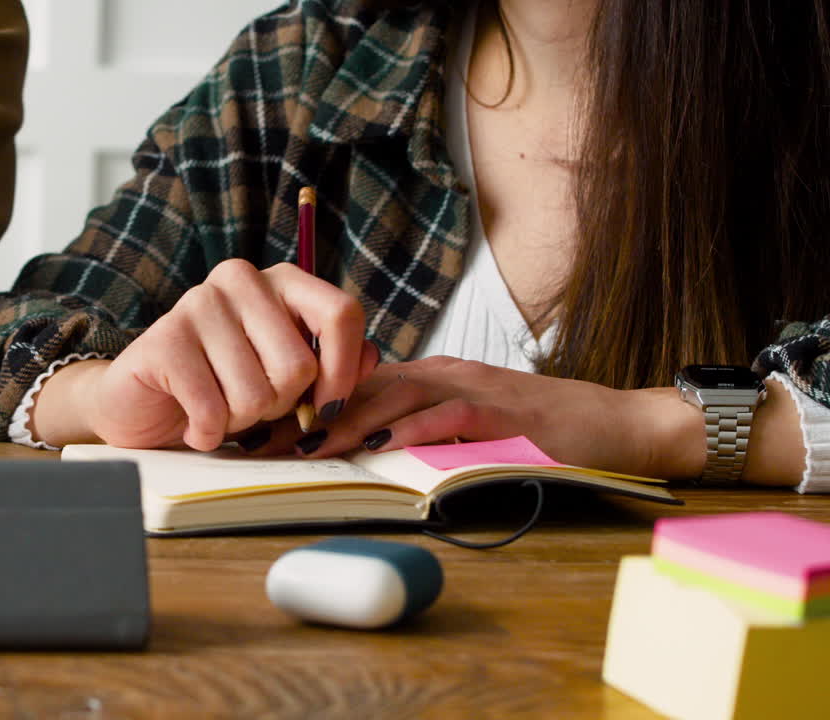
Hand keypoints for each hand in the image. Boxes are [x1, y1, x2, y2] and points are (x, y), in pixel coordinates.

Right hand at [33, 259, 377, 449]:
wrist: (141, 405)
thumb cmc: (222, 389)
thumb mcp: (286, 379)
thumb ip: (332, 366)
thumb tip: (370, 357)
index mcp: (280, 281)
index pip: (341, 313)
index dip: (343, 371)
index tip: (326, 406)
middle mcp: (240, 279)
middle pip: (299, 365)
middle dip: (280, 406)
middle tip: (250, 406)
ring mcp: (198, 303)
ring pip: (256, 393)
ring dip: (240, 422)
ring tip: (218, 409)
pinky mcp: (164, 340)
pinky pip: (212, 408)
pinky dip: (207, 433)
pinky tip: (194, 425)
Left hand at [281, 355, 704, 478]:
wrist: (611, 425)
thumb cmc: (533, 431)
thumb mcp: (463, 424)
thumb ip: (415, 427)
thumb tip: (355, 451)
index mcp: (430, 375)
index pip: (357, 384)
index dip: (309, 404)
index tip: (268, 430)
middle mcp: (444, 373)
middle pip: (364, 387)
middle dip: (311, 415)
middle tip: (267, 443)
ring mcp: (473, 388)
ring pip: (396, 396)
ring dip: (347, 421)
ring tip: (306, 446)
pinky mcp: (501, 411)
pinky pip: (448, 415)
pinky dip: (411, 429)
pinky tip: (378, 443)